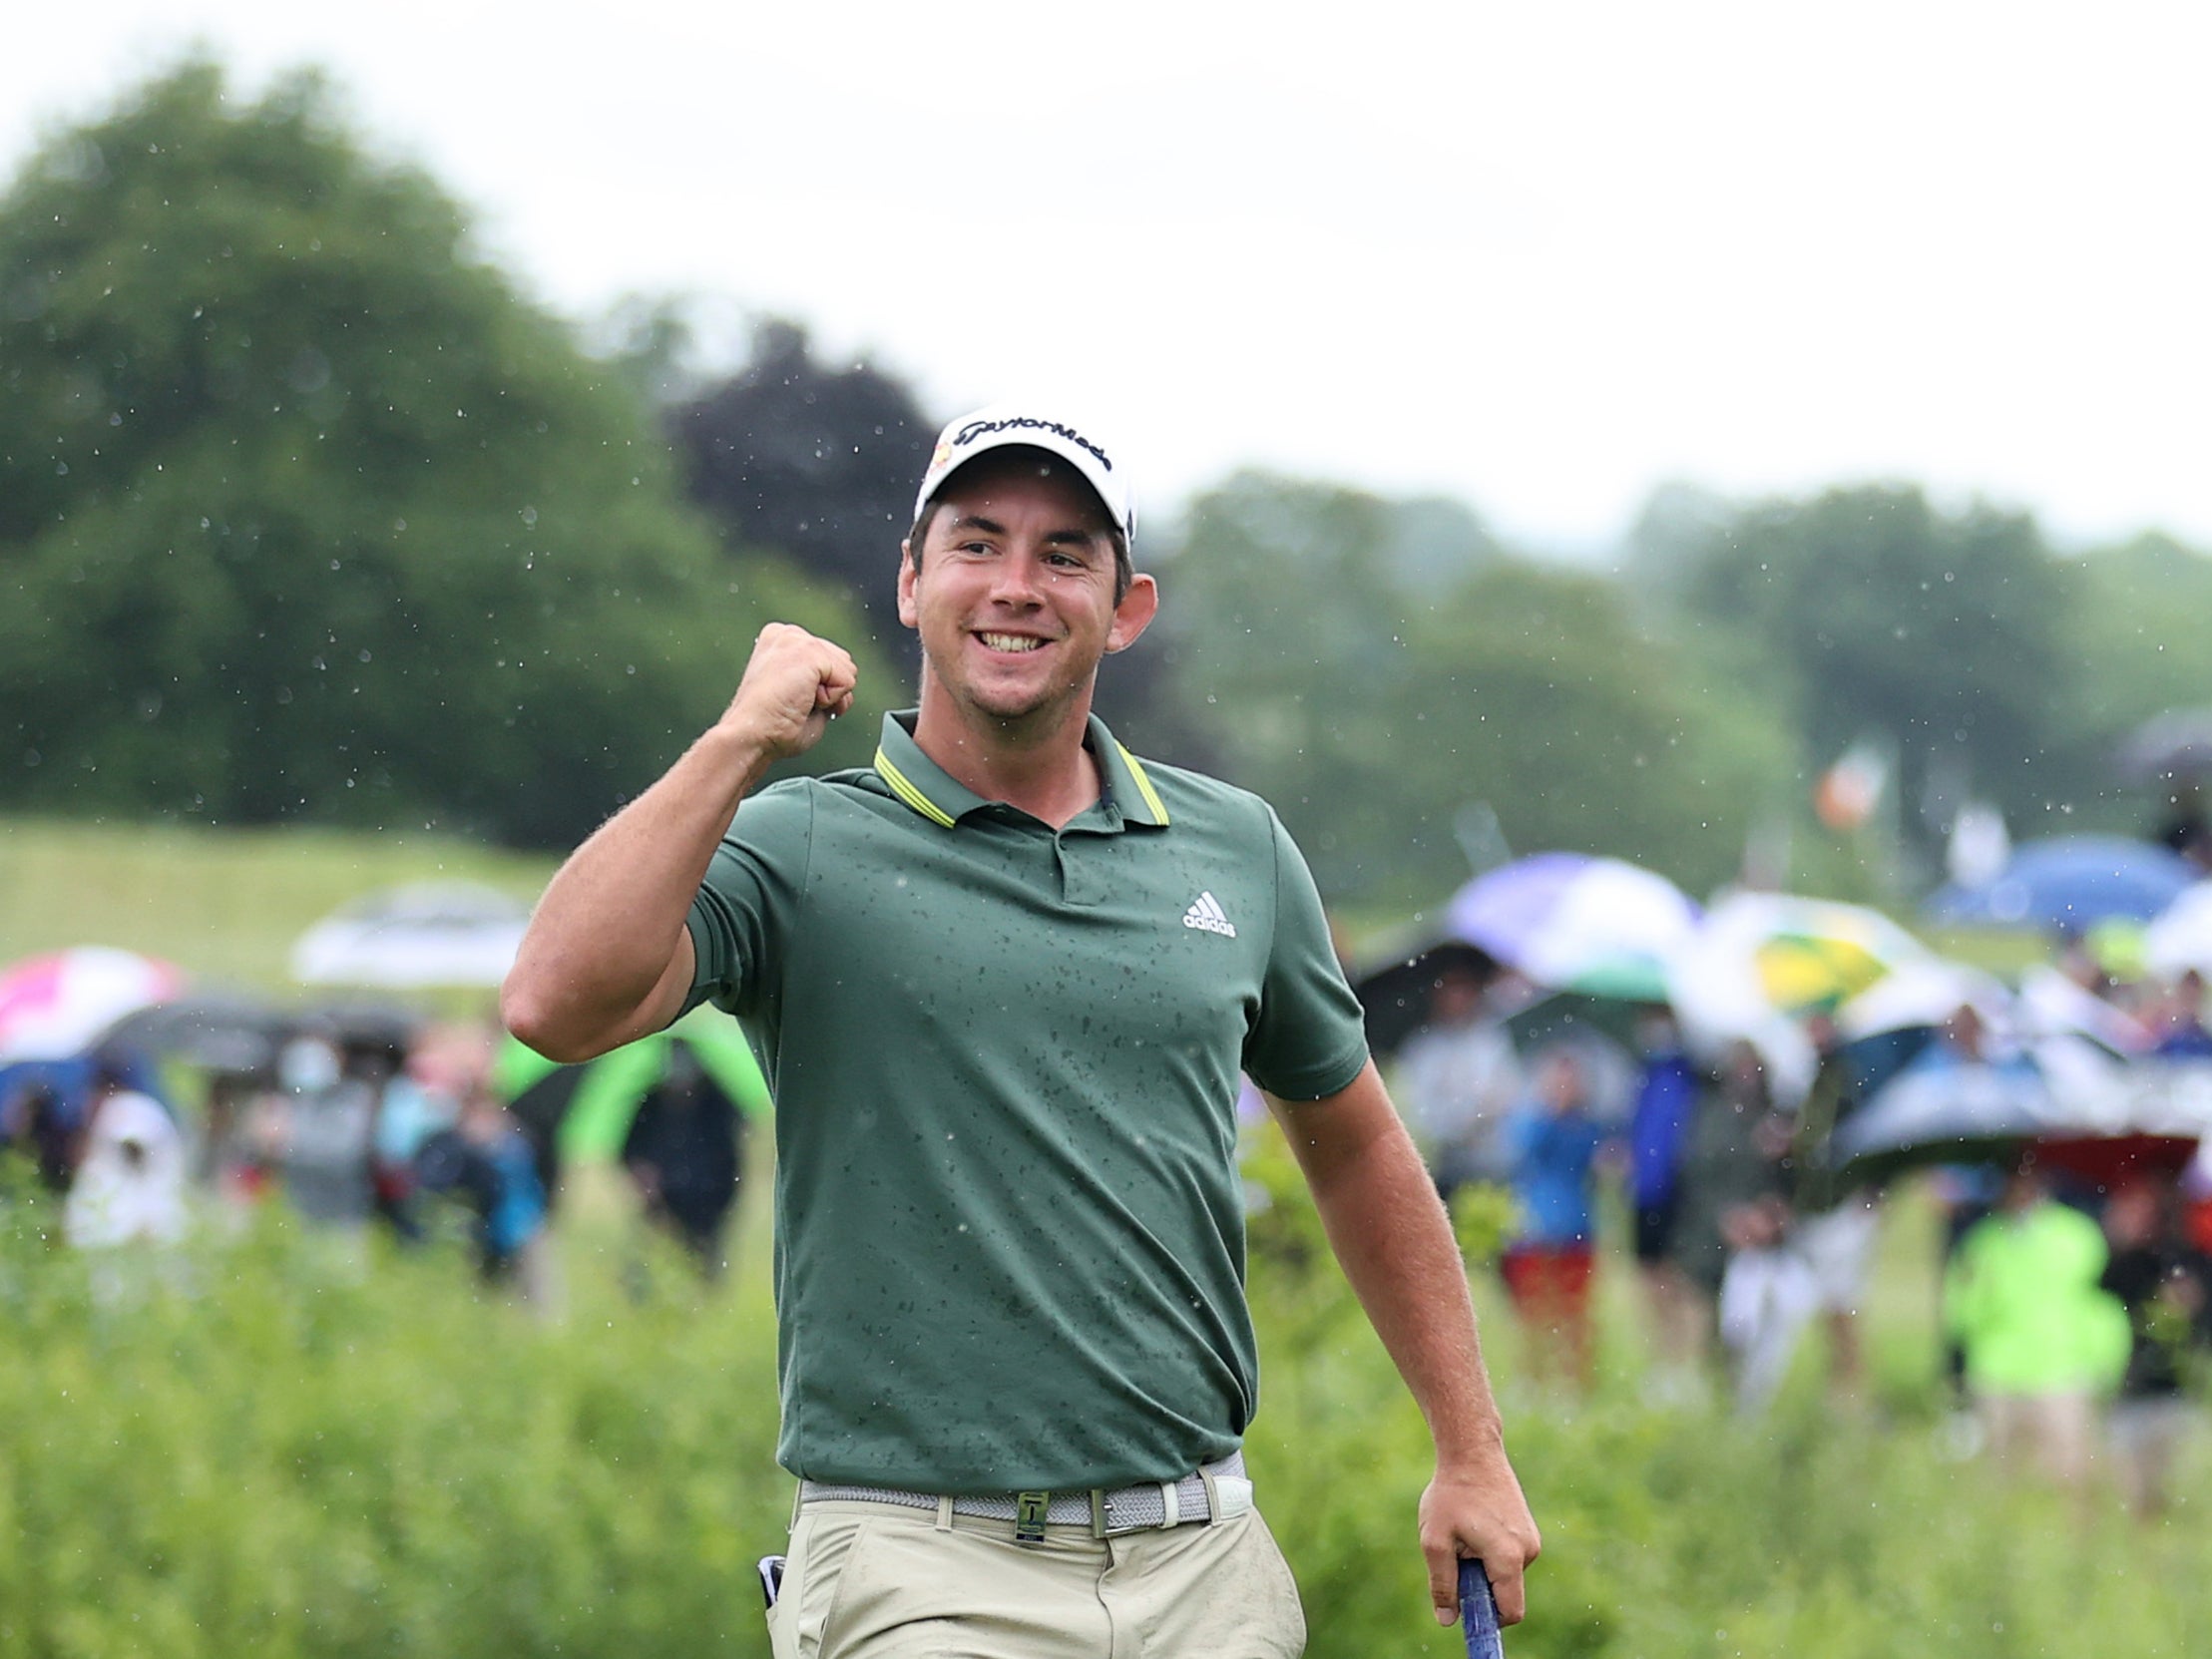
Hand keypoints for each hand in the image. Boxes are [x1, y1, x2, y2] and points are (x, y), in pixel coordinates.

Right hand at [721, 623, 858, 762]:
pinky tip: (802, 701)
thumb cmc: (770, 727)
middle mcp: (788, 634)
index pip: (832, 661)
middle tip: (796, 704)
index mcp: (782, 642)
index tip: (790, 700)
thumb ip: (822, 680)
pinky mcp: (808, 651)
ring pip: (848, 671)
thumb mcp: (800, 695)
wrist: (750, 736)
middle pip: (844, 663)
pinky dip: (831, 700)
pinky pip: (847, 682)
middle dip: (830, 691)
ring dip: (830, 697)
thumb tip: (846, 683)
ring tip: (797, 702)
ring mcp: (797, 640)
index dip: (823, 691)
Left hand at [1419, 1451, 1539, 1628]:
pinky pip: (1509, 1556)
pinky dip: (1490, 1552)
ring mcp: (1531, 1538)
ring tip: (1464, 1532)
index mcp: (1508, 1557)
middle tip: (1456, 1557)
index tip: (1467, 1613)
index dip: (1489, 1620)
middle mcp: (1528, 1550)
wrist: (1472, 1450)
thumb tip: (1448, 1620)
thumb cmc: (1450, 1494)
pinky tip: (1475, 1523)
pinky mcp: (1527, 1529)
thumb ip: (1442, 1583)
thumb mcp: (1435, 1540)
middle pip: (1506, 1592)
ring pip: (1506, 1574)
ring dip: (1483, 1566)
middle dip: (1480, 1586)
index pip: (1511, 1611)